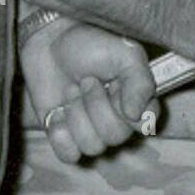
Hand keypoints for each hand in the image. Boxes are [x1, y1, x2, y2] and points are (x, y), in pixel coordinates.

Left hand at [20, 19, 157, 164]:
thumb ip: (139, 82)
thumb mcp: (124, 53)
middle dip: (96, 104)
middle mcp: (116, 119)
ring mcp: (89, 130)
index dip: (130, 110)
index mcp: (136, 100)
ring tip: (71, 88)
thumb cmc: (90, 42)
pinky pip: (69, 155)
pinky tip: (57, 111)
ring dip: (76, 113)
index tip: (115, 85)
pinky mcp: (65, 137)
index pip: (146, 124)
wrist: (49, 39)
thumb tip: (138, 116)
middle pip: (115, 136)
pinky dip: (61, 133)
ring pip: (92, 146)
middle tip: (87, 80)